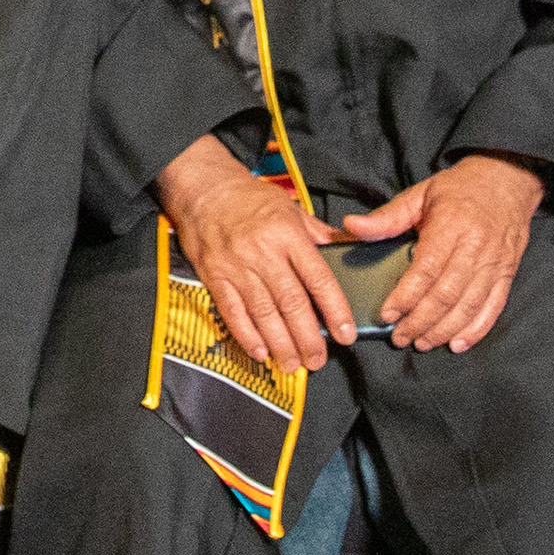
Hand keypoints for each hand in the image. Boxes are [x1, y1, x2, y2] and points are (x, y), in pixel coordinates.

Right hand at [156, 137, 347, 374]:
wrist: (203, 189)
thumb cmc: (251, 199)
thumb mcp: (291, 209)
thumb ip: (320, 235)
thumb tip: (350, 250)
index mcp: (288, 235)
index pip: (318, 278)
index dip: (335, 310)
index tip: (345, 334)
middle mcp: (264, 253)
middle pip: (291, 303)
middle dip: (307, 337)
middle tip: (317, 360)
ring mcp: (237, 267)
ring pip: (264, 313)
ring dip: (281, 344)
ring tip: (293, 365)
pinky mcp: (214, 277)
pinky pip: (232, 312)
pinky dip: (247, 336)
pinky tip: (260, 352)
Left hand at [330, 156, 544, 353]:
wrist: (508, 180)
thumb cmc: (459, 189)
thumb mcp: (420, 195)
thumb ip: (387, 217)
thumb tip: (352, 226)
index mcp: (451, 225)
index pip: (426, 270)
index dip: (405, 296)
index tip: (386, 314)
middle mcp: (475, 247)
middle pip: (446, 295)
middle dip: (420, 322)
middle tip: (399, 337)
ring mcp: (494, 263)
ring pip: (468, 306)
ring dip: (443, 330)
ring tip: (422, 342)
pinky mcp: (507, 273)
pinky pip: (493, 308)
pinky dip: (476, 330)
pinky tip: (457, 343)